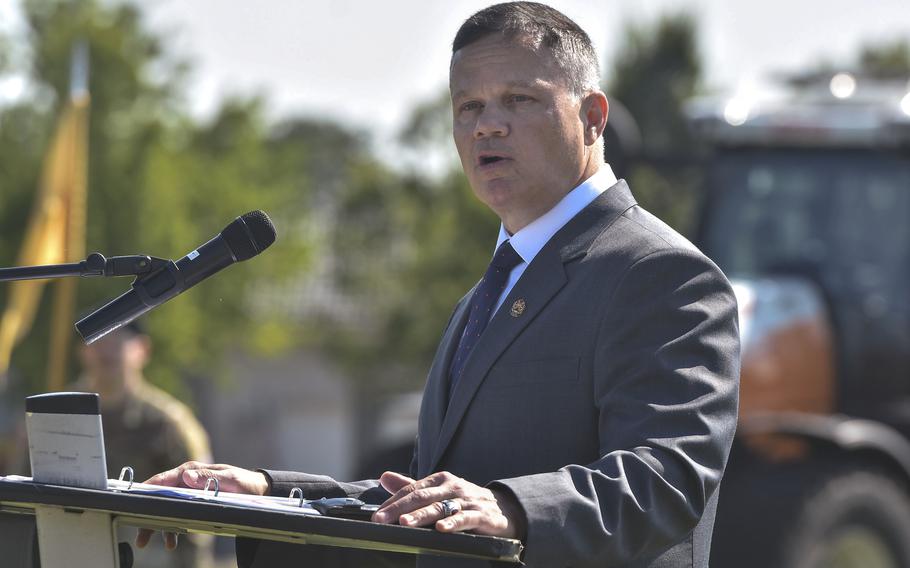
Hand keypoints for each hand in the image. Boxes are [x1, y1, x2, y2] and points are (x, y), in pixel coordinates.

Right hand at [135, 461, 269, 549]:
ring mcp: (188, 492)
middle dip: (147, 514)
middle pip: (159, 497)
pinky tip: (171, 541)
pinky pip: (176, 516)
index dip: (146, 489)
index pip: (163, 479)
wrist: (256, 490)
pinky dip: (171, 528)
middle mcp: (186, 480)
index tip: (132, 501)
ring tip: (151, 542)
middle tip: (140, 533)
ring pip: (165, 509)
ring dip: (157, 526)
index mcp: (191, 471)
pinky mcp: (193, 503)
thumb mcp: (229, 479)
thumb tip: (186, 477)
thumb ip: (208, 478)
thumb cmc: (243, 482)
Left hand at [371, 471, 525, 538]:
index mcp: (440, 480)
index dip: (393, 502)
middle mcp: (452, 487)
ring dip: (421, 516)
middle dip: (399, 509)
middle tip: (380, 519)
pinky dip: (453, 523)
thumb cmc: (465, 500)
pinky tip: (441, 529)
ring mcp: (466, 501)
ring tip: (404, 523)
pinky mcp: (480, 516)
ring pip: (440, 508)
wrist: (503, 508)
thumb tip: (384, 477)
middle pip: (422, 497)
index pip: (412, 489)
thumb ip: (411, 486)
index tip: (377, 514)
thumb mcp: (438, 491)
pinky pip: (464, 519)